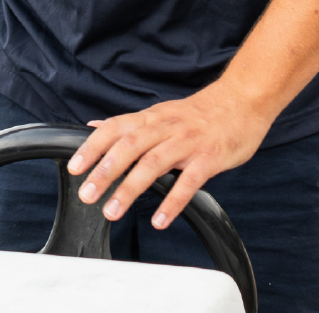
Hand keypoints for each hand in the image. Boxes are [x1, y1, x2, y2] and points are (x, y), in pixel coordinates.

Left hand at [66, 80, 273, 230]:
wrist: (244, 99)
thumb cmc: (201, 112)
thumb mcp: (162, 111)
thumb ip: (130, 123)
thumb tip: (95, 127)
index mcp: (154, 117)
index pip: (117, 127)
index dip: (94, 146)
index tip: (74, 167)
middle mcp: (167, 127)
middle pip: (131, 145)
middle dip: (106, 170)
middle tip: (86, 194)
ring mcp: (189, 142)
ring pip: (154, 162)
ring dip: (130, 187)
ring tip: (113, 211)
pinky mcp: (210, 157)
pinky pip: (189, 180)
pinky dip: (173, 200)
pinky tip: (160, 219)